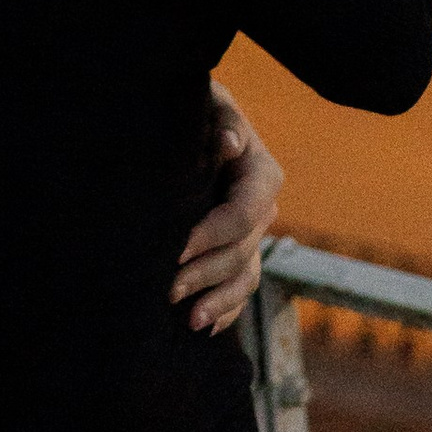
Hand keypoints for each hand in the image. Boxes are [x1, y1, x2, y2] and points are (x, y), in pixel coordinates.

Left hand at [172, 82, 284, 333]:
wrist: (189, 122)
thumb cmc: (195, 110)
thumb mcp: (209, 105)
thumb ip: (220, 122)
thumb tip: (229, 142)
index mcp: (261, 173)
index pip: (244, 213)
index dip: (213, 234)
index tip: (178, 247)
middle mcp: (263, 208)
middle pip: (241, 251)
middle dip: (205, 273)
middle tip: (168, 289)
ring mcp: (253, 235)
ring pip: (245, 277)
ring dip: (218, 301)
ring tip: (189, 321)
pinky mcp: (239, 252)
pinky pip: (240, 288)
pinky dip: (224, 309)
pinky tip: (204, 326)